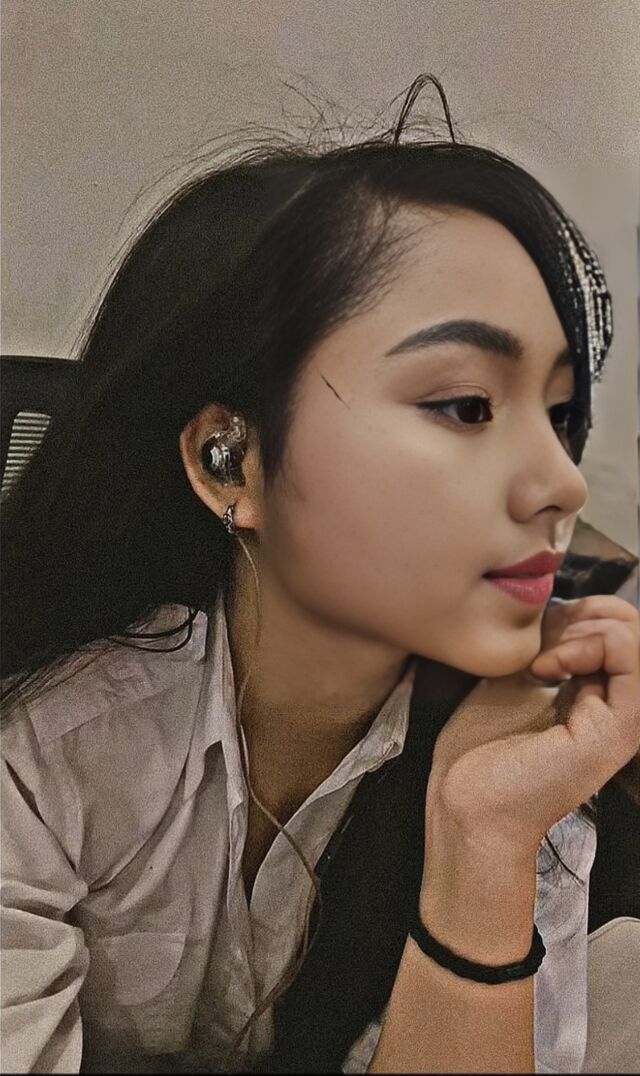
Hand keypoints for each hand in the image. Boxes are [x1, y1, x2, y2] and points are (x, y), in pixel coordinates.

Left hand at [428, 594, 639, 858]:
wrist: (466, 804)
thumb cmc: (478, 752)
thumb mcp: (511, 678)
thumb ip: (543, 645)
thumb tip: (560, 606)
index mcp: (595, 693)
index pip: (619, 626)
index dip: (581, 609)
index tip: (535, 633)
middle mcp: (616, 705)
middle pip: (633, 626)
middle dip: (587, 611)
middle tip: (541, 641)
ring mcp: (622, 719)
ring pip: (637, 636)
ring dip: (585, 628)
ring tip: (544, 659)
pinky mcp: (618, 730)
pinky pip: (632, 659)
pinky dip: (589, 644)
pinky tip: (548, 668)